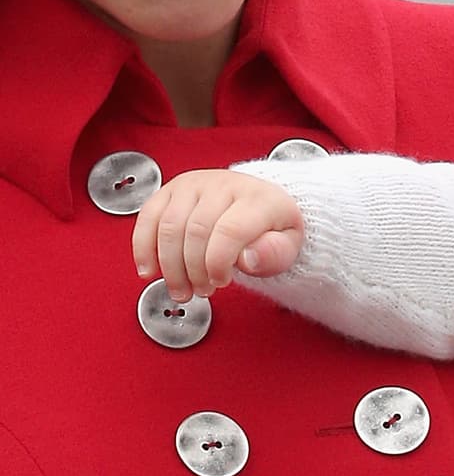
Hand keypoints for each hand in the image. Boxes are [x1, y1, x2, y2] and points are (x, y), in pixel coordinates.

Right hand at [133, 170, 303, 301]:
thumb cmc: (271, 227)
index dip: (218, 262)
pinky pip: (149, 216)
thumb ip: (274, 254)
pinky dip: (144, 246)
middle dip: (193, 270)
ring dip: (170, 265)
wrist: (258, 202)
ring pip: (169, 226)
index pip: (229, 230)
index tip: (220, 282)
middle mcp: (223, 185)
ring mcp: (194, 184)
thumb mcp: (288, 245)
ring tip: (181, 288)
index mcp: (257, 198)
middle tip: (201, 291)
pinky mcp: (172, 190)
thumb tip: (248, 259)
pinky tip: (148, 270)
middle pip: (195, 230)